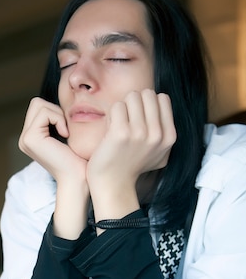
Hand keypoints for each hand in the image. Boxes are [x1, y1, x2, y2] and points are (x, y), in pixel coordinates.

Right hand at [19, 97, 87, 185]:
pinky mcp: (30, 138)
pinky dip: (58, 120)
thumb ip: (59, 120)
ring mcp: (25, 139)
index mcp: (31, 137)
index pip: (39, 106)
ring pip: (39, 104)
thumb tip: (64, 99)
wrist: (79, 178)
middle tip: (66, 129)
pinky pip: (44, 113)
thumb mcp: (67, 134)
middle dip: (55, 110)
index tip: (68, 130)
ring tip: (65, 133)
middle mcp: (24, 138)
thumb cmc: (79, 159)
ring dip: (57, 115)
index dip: (57, 112)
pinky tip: (65, 135)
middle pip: (36, 102)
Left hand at [87, 89, 176, 219]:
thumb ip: (164, 130)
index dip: (148, 105)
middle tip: (127, 122)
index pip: (162, 98)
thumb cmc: (132, 166)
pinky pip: (117, 106)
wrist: (113, 184)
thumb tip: (161, 101)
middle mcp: (157, 134)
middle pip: (147, 94)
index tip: (140, 121)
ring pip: (132, 97)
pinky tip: (110, 131)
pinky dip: (111, 115)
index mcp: (169, 137)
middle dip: (135, 103)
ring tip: (119, 126)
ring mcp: (140, 133)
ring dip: (123, 108)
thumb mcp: (159, 152)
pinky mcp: (121, 133)